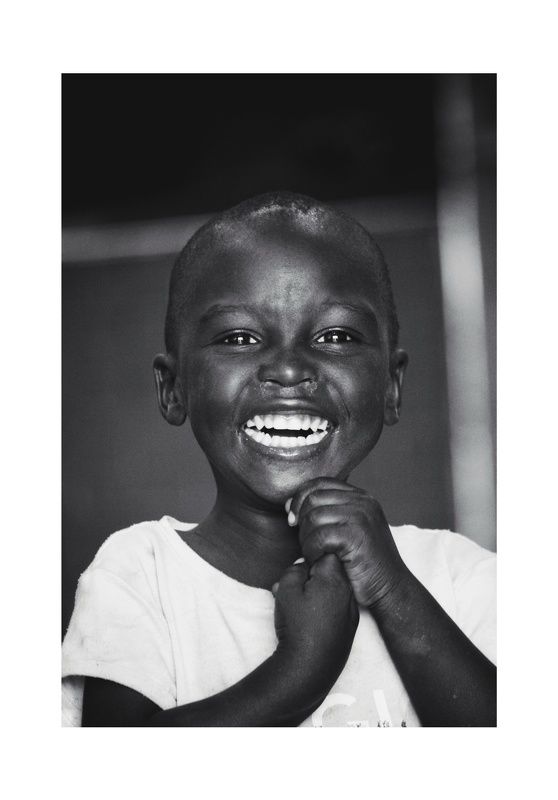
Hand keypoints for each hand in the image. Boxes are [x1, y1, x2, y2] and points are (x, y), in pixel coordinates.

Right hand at [273, 555, 358, 697]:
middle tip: (295, 587)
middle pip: (332, 571)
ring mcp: (351, 611)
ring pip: (335, 589)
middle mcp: (348, 593)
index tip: (300, 566)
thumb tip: (303, 565)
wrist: (308, 669)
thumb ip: (295, 570)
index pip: (328, 552)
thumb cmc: (296, 627)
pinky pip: (338, 607)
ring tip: (298, 605)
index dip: (312, 555)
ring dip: (319, 591)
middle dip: (313, 575)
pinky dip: (326, 607)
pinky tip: (310, 620)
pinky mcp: (350, 627)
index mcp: (334, 579)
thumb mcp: (285, 590)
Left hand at [286, 477, 409, 608]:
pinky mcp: (357, 536)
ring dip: (306, 539)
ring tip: (313, 554)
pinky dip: (312, 550)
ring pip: (313, 517)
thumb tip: (291, 505)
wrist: (391, 589)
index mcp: (361, 497)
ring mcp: (361, 517)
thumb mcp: (350, 530)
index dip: (299, 498)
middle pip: (313, 499)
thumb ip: (328, 514)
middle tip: (306, 543)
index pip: (319, 484)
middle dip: (301, 522)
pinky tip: (318, 560)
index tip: (291, 518)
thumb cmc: (364, 564)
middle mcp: (363, 502)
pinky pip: (319, 536)